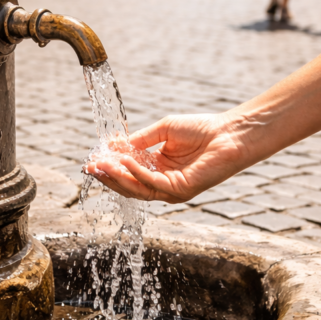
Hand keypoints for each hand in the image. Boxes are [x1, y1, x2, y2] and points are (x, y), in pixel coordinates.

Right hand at [84, 113, 250, 202]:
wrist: (231, 132)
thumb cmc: (203, 129)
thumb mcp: (164, 131)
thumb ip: (141, 140)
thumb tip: (116, 146)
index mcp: (160, 169)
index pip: (129, 173)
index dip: (110, 167)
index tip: (92, 159)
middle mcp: (164, 183)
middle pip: (129, 186)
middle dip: (108, 176)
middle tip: (90, 166)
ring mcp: (172, 189)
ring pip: (137, 189)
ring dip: (117, 177)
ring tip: (101, 164)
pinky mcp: (181, 190)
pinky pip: (152, 183)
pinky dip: (136, 173)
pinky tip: (124, 161)